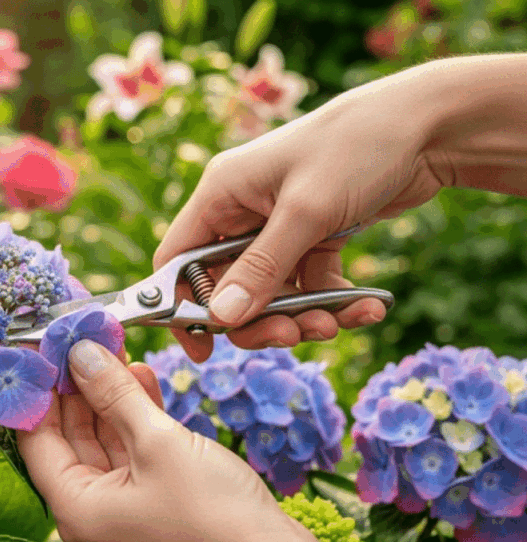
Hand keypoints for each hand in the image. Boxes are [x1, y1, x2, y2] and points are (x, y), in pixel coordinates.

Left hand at [17, 340, 396, 541]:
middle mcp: (92, 512)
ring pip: (104, 441)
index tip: (45, 346)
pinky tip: (143, 378)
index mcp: (75, 507)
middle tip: (84, 338)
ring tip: (116, 349)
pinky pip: (133, 453)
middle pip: (69, 437)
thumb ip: (115, 395)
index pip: (36, 436)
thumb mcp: (158, 442)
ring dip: (110, 396)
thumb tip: (81, 354)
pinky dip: (137, 417)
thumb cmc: (215, 518)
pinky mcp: (155, 503)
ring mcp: (124, 509)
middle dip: (78, 385)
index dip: (39, 388)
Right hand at [154, 66, 452, 361]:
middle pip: (228, 286)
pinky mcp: (316, 234)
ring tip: (338, 321)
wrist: (430, 123)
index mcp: (222, 193)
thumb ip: (261, 269)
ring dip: (303, 315)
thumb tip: (221, 320)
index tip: (202, 349)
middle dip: (259, 318)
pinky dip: (334, 301)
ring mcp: (280, 223)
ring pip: (273, 292)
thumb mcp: (305, 212)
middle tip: (291, 337)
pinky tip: (367, 306)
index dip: (181, 306)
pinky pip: (310, 283)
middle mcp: (243, 210)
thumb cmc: (357, 148)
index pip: (179, 258)